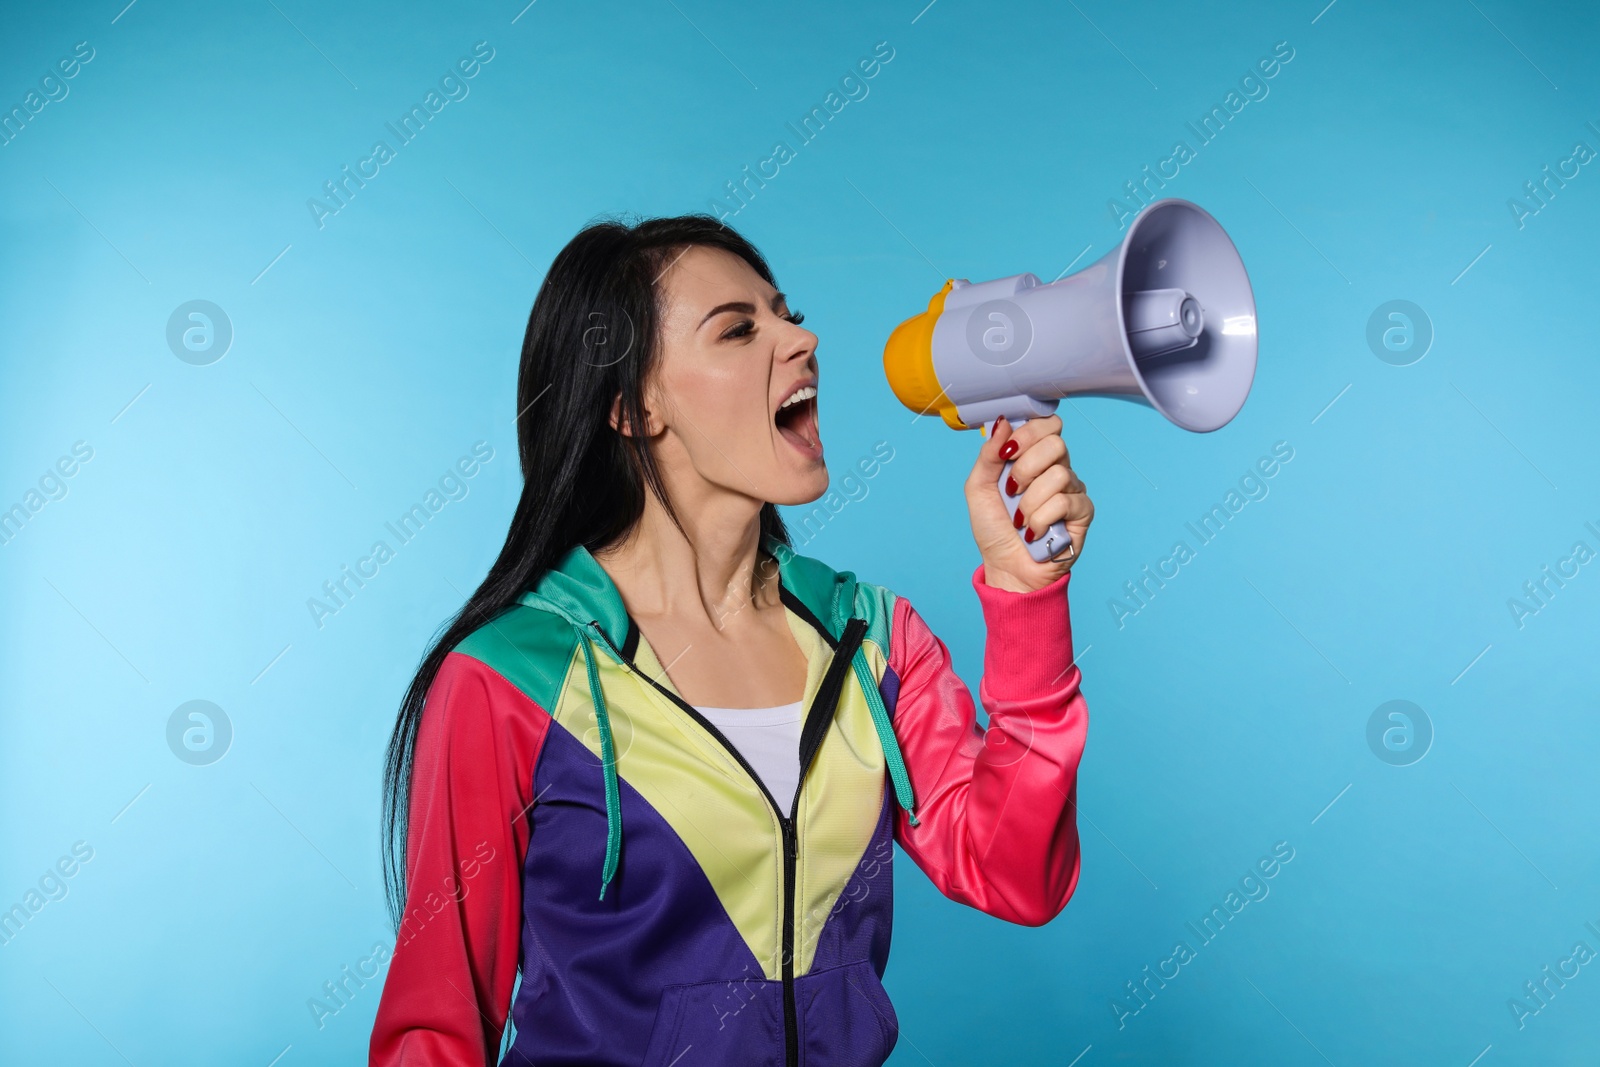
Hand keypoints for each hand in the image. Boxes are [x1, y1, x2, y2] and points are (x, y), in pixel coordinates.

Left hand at [964, 415, 1093, 593]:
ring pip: (1059, 475)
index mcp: (1033, 457)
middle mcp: (1057, 468)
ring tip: (1020, 518)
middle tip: (1011, 490)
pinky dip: (1040, 519)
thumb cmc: (994, 528)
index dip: (1028, 433)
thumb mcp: (979, 488)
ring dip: (1030, 501)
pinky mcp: (1083, 511)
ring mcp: (1072, 489)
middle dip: (1025, 467)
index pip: (1046, 424)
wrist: (1006, 566)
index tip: (1007, 452)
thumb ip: (989, 454)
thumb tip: (1003, 422)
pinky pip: (1065, 502)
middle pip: (1056, 443)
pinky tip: (1033, 532)